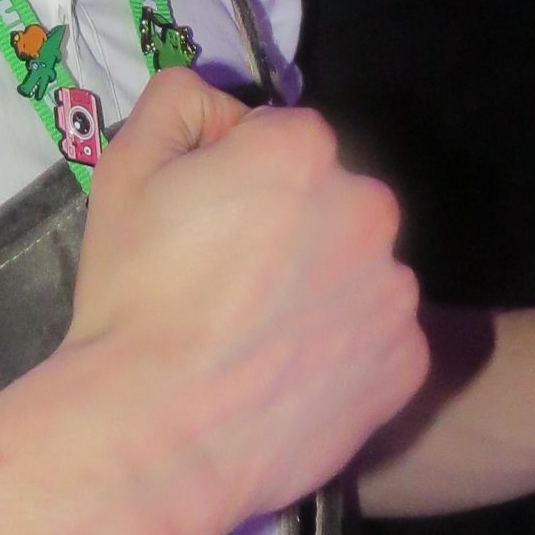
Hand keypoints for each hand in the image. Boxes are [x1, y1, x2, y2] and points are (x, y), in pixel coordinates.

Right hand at [61, 71, 427, 534]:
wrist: (155, 433)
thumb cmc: (133, 295)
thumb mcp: (125, 167)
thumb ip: (178, 101)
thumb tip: (222, 108)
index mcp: (304, 148)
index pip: (280, 138)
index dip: (235, 174)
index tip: (201, 223)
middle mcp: (369, 204)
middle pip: (329, 198)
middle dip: (290, 224)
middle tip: (227, 281)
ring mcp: (396, 288)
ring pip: (356, 266)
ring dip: (321, 284)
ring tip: (256, 336)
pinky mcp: (409, 362)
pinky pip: (377, 335)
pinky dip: (344, 348)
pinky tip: (289, 374)